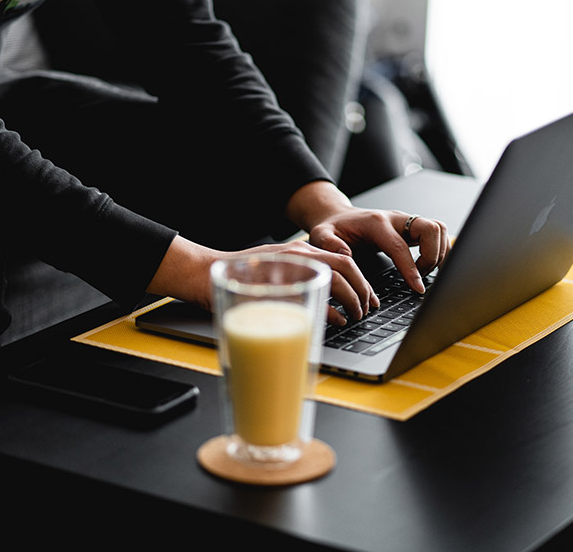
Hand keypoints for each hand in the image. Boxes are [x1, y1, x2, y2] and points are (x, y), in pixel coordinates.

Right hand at [146, 235, 375, 324]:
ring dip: (353, 300)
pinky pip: (315, 294)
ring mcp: (288, 266)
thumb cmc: (238, 280)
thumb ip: (298, 285)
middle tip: (368, 309)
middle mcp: (298, 254)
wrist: (203, 273)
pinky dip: (332, 310)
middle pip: (347, 266)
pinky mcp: (278, 282)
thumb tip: (328, 310)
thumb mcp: (274, 278)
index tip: (370, 299)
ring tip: (356, 316)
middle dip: (364, 290)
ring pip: (337, 278)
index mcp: (299, 252)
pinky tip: (338, 320)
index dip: (362, 280)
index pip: (344, 258)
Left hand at [285, 181, 449, 317]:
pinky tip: (429, 266)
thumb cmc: (333, 229)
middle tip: (420, 276)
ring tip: (423, 272)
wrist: (338, 218)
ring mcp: (406, 221)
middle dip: (432, 256)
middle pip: (431, 229)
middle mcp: (396, 219)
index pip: (400, 246)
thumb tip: (346, 256)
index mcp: (376, 223)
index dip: (411, 269)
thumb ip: (329, 244)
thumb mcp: (321, 235)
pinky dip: (440, 250)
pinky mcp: (412, 227)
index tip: (418, 288)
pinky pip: (437, 234)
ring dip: (438, 253)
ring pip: (439, 229)